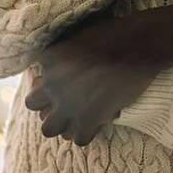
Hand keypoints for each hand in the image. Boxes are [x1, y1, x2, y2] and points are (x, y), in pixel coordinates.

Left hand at [24, 4, 172, 146]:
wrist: (140, 44)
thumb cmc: (115, 33)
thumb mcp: (80, 35)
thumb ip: (65, 53)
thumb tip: (64, 64)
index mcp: (48, 60)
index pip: (35, 79)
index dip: (50, 81)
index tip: (65, 81)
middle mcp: (52, 83)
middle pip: (33, 104)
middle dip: (47, 103)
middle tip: (66, 100)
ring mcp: (68, 104)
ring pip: (48, 128)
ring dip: (63, 123)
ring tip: (80, 116)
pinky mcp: (89, 119)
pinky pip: (79, 138)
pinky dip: (87, 133)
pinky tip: (99, 122)